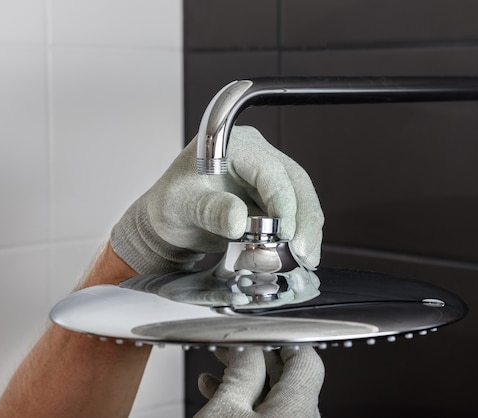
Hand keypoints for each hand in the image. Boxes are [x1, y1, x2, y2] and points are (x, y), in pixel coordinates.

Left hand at [111, 126, 323, 273]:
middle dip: (303, 220)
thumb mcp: (183, 206)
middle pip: (295, 183)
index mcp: (234, 145)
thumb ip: (210, 211)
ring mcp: (268, 176)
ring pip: (301, 199)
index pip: (270, 170)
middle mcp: (257, 155)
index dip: (282, 202)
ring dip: (306, 231)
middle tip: (303, 252)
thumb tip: (238, 220)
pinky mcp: (273, 197)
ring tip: (303, 260)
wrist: (171, 220)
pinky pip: (295, 214)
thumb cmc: (172, 204)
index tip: (285, 233)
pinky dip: (298, 236)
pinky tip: (296, 256)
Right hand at [195, 346, 324, 417]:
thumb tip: (250, 346)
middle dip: (257, 359)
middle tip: (232, 347)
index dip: (280, 339)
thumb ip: (242, 371)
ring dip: (247, 380)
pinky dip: (246, 403)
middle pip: (289, 379)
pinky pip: (268, 416)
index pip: (305, 360)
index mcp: (297, 410)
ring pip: (275, 398)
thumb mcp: (224, 407)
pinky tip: (216, 394)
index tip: (260, 330)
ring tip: (219, 368)